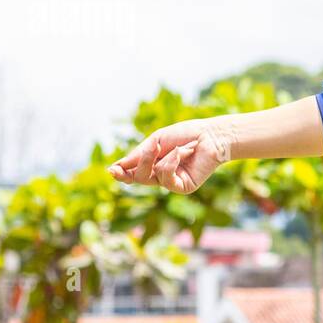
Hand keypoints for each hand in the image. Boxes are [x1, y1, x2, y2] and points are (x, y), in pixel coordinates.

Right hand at [108, 119, 232, 193]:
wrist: (211, 136)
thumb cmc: (185, 135)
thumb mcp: (157, 140)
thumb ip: (139, 154)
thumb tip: (116, 167)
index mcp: (151, 164)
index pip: (131, 173)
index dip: (121, 173)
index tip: (112, 170)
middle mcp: (159, 175)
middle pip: (138, 177)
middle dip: (142, 161)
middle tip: (152, 146)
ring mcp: (171, 182)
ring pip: (151, 177)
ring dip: (162, 157)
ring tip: (179, 147)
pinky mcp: (183, 187)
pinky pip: (167, 178)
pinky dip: (172, 163)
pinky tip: (183, 153)